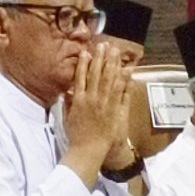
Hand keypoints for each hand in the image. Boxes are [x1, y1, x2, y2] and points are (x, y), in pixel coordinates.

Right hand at [63, 44, 128, 183]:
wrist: (88, 150)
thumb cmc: (76, 135)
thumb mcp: (67, 117)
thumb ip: (68, 102)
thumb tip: (67, 90)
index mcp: (78, 100)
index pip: (80, 77)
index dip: (83, 63)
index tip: (86, 51)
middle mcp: (91, 99)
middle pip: (96, 74)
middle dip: (100, 58)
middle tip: (104, 45)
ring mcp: (104, 104)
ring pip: (109, 80)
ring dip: (112, 64)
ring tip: (115, 52)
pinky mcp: (114, 110)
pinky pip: (120, 92)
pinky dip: (124, 80)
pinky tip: (127, 70)